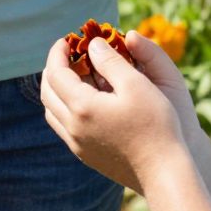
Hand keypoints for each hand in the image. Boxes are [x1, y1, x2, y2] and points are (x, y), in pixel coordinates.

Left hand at [40, 28, 184, 190]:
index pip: (56, 73)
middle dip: (53, 69)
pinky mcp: (86, 156)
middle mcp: (73, 127)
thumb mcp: (136, 84)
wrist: (163, 171)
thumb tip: (93, 45)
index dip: (58, 52)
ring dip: (57, 90)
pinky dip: (65, 108)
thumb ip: (111, 61)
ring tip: (76, 76)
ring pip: (52, 112)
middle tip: (68, 54)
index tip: (67, 39)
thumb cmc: (155, 124)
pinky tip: (85, 102)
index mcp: (82, 107)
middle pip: (47, 93)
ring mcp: (77, 145)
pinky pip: (64, 127)